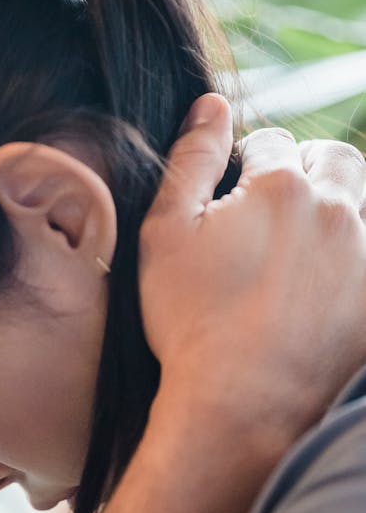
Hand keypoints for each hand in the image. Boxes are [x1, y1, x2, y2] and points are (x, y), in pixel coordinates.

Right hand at [140, 94, 365, 449]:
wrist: (238, 406)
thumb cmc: (191, 323)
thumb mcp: (165, 236)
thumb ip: (188, 161)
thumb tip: (211, 106)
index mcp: (281, 187)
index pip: (269, 143)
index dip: (244, 167)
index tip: (231, 204)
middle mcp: (337, 210)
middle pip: (332, 161)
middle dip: (303, 175)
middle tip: (270, 221)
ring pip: (362, 204)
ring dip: (336, 211)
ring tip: (301, 250)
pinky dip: (352, 260)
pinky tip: (322, 287)